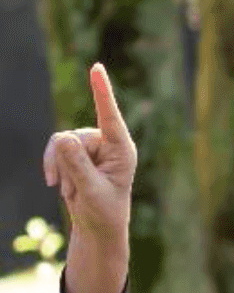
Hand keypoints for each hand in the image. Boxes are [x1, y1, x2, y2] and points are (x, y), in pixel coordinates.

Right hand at [43, 63, 136, 239]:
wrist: (97, 225)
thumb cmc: (104, 211)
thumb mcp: (91, 191)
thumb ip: (78, 166)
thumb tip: (64, 138)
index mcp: (122, 150)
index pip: (110, 117)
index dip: (102, 92)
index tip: (97, 67)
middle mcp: (108, 143)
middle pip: (74, 137)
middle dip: (68, 165)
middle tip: (75, 190)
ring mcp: (91, 145)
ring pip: (60, 142)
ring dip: (60, 169)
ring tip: (71, 191)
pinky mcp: (76, 151)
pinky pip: (54, 148)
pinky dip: (53, 167)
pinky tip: (58, 186)